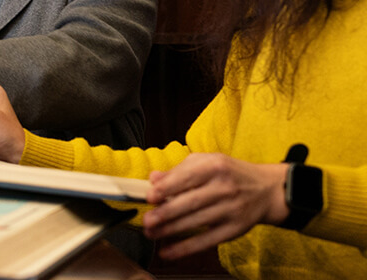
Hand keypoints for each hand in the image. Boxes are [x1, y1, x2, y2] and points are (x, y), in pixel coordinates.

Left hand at [143, 153, 288, 258]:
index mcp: (215, 166)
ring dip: (171, 230)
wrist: (267, 190)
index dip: (167, 189)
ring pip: (196, 222)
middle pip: (191, 202)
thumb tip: (154, 178)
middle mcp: (224, 188)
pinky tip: (168, 252)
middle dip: (166, 213)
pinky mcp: (234, 229)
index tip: (150, 197)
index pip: (187, 177)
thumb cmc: (230, 174)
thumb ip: (179, 170)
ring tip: (151, 234)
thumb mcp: (207, 162)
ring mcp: (231, 210)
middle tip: (147, 220)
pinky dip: (186, 248)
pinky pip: (207, 241)